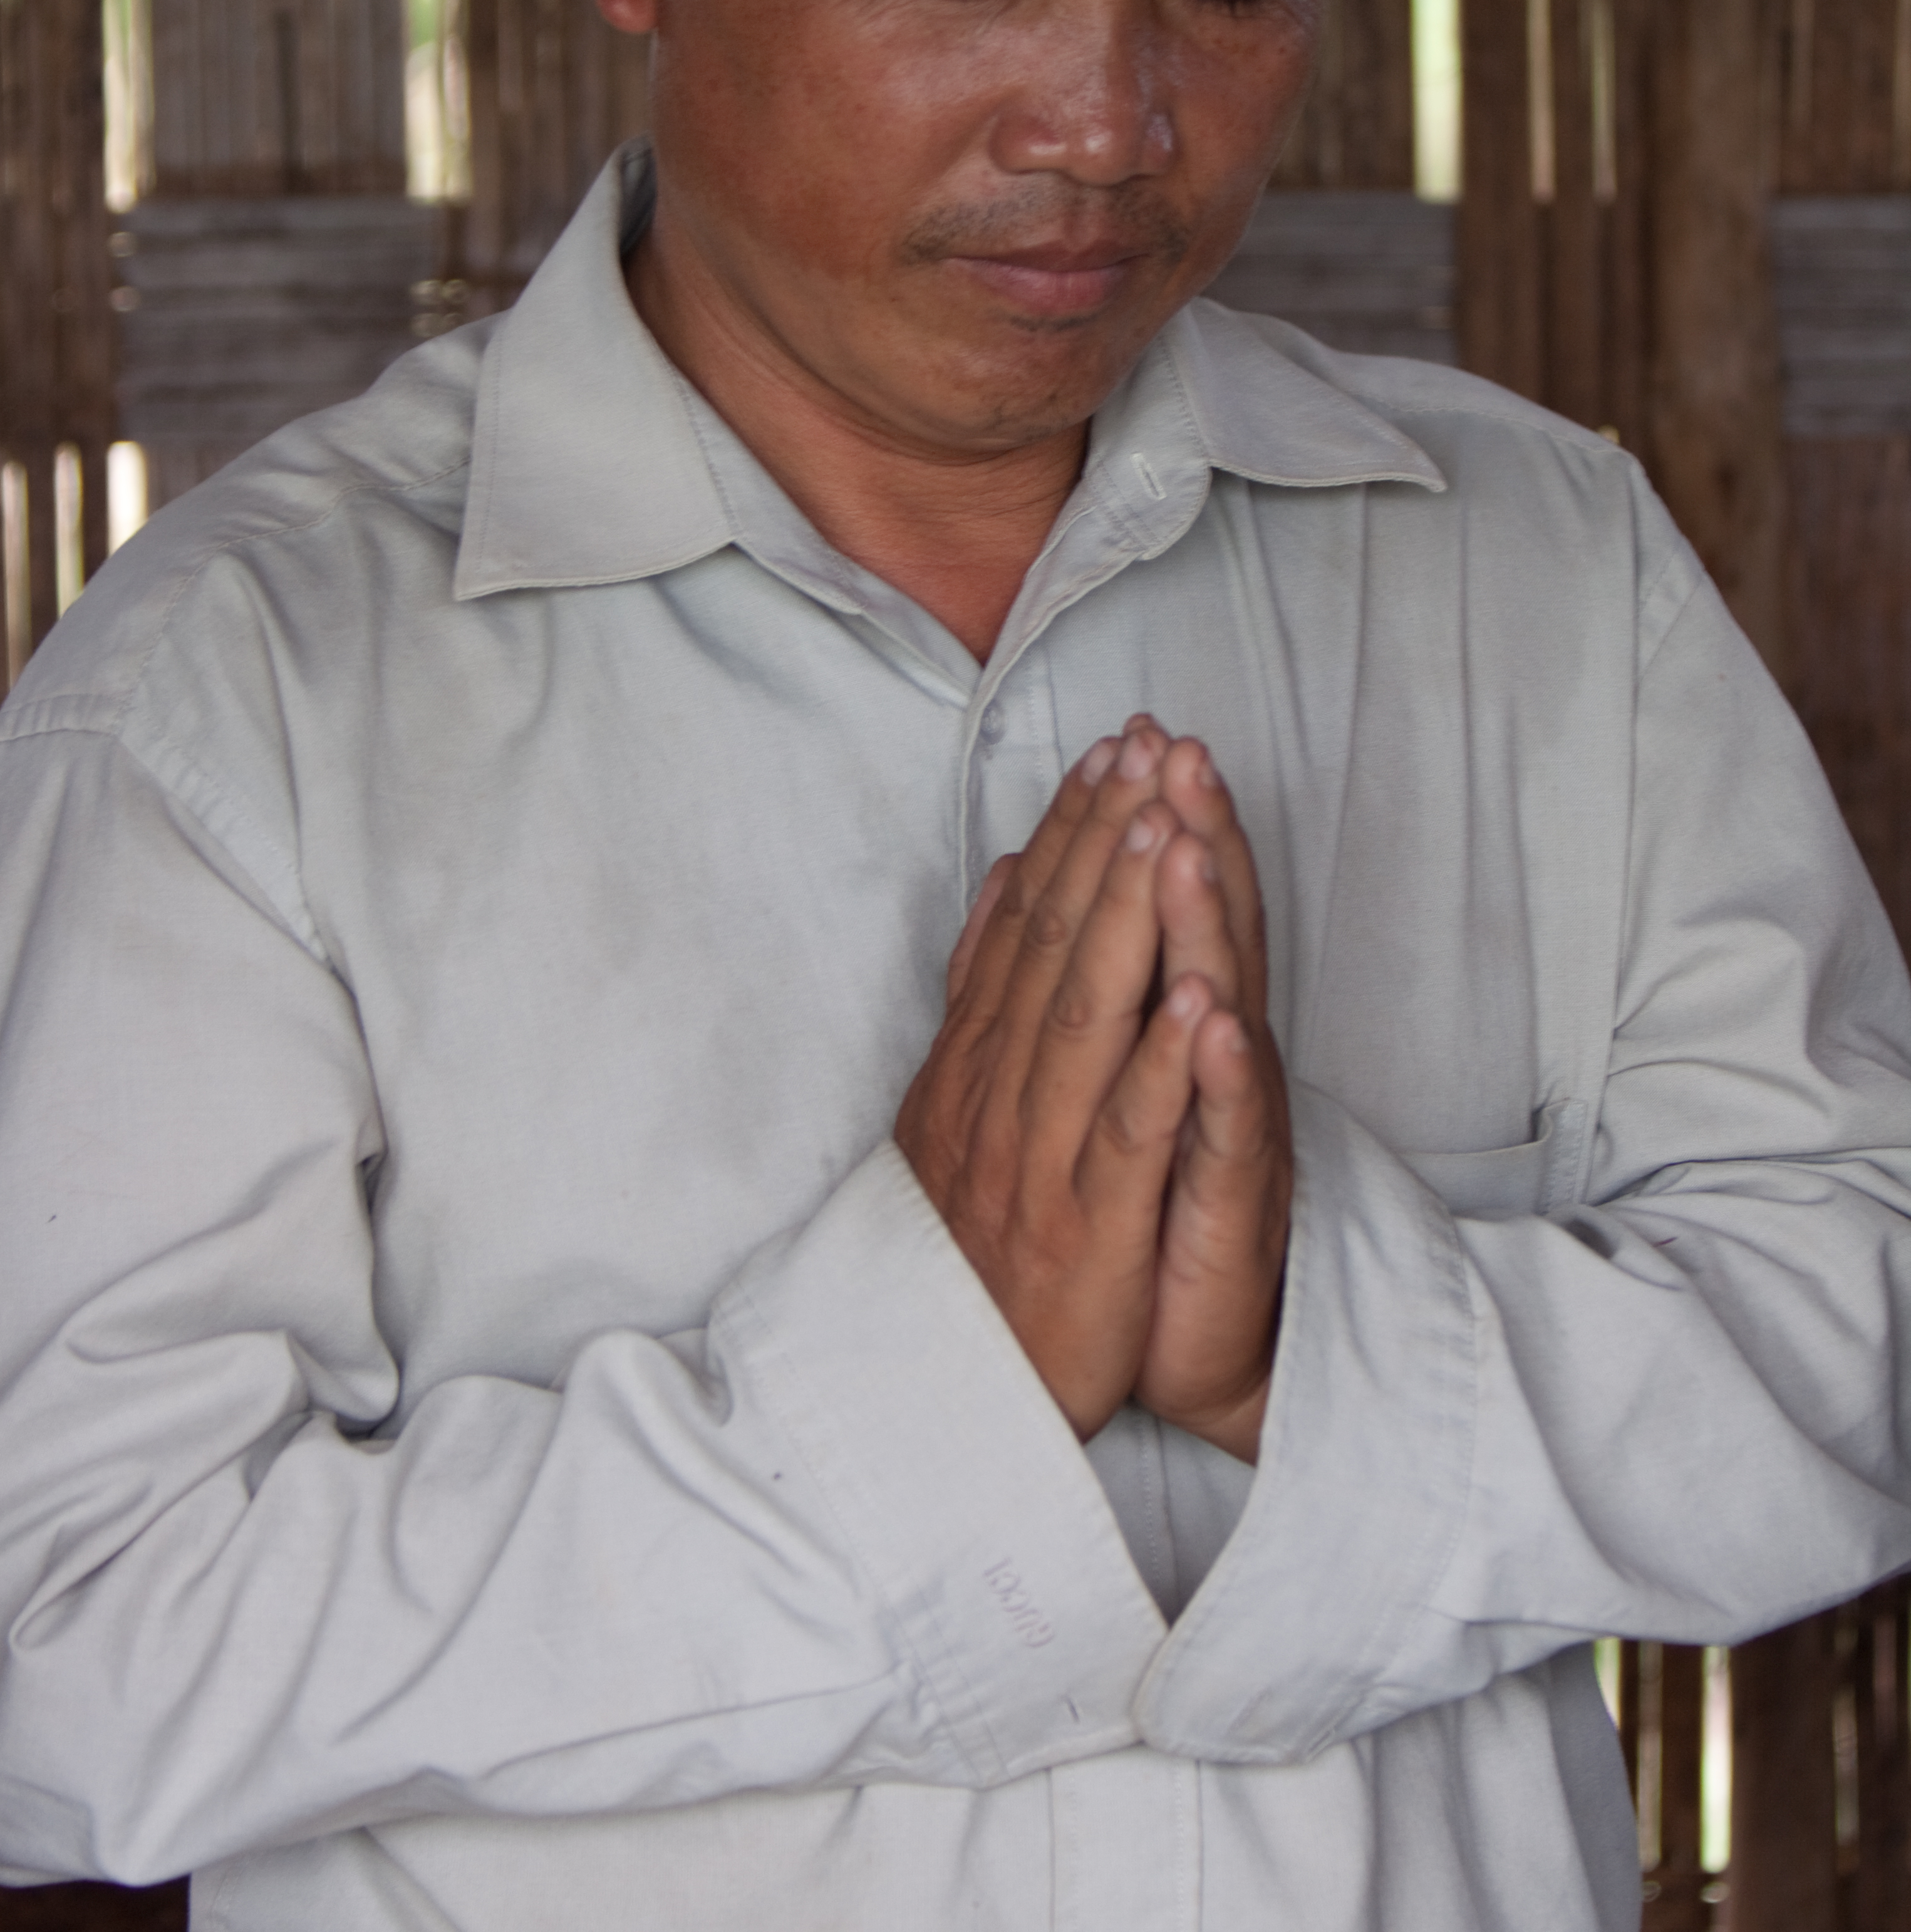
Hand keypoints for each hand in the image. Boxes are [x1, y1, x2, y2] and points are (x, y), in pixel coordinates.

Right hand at [894, 721, 1261, 1441]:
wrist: (948, 1398)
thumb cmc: (971, 1248)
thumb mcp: (957, 1110)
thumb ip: (981, 997)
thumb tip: (1001, 880)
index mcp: (978, 1066)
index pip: (1025, 927)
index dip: (1070, 835)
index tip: (1112, 753)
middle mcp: (1002, 1096)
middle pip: (1055, 950)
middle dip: (1103, 844)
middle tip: (1145, 749)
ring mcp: (1042, 1159)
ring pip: (1088, 1021)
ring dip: (1126, 923)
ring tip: (1164, 830)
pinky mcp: (1089, 1229)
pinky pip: (1130, 1136)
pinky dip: (1164, 1067)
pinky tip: (1198, 1000)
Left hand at [1133, 744, 1291, 1464]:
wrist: (1198, 1343)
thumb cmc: (1152, 1202)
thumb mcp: (1118, 1080)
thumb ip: (1104, 985)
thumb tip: (1071, 887)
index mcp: (1172, 1027)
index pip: (1171, 906)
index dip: (1156, 819)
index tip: (1138, 732)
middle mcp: (1209, 1061)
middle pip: (1206, 931)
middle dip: (1191, 835)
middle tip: (1178, 747)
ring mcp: (1225, 1126)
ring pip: (1219, 1010)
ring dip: (1207, 925)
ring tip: (1192, 840)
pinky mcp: (1229, 1204)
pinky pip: (1225, 1132)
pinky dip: (1219, 1076)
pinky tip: (1215, 1021)